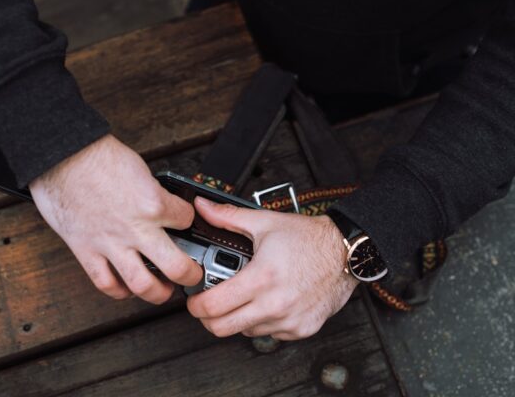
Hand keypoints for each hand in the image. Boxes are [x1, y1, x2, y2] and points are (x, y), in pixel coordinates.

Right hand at [30, 134, 201, 303]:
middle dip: (191, 275)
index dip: (189, 221)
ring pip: (143, 284)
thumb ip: (152, 193)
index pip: (187, 220)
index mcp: (153, 203)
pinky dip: (119, 291)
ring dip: (158, 293)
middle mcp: (136, 228)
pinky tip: (126, 289)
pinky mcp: (86, 250)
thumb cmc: (95, 155)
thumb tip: (161, 203)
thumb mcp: (139, 168)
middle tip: (193, 275)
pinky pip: (106, 282)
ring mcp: (111, 243)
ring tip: (163, 291)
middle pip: (177, 267)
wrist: (60, 154)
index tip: (187, 225)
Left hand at [186, 197, 358, 339]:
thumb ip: (227, 217)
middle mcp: (275, 304)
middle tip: (209, 305)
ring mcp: (289, 320)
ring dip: (238, 318)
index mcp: (261, 278)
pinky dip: (262, 322)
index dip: (196, 305)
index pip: (214, 306)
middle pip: (223, 328)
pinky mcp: (302, 329)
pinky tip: (267, 303)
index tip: (194, 300)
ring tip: (243, 298)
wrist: (346, 253)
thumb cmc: (310, 239)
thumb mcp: (264, 223)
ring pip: (245, 332)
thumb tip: (202, 208)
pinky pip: (270, 334)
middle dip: (209, 318)